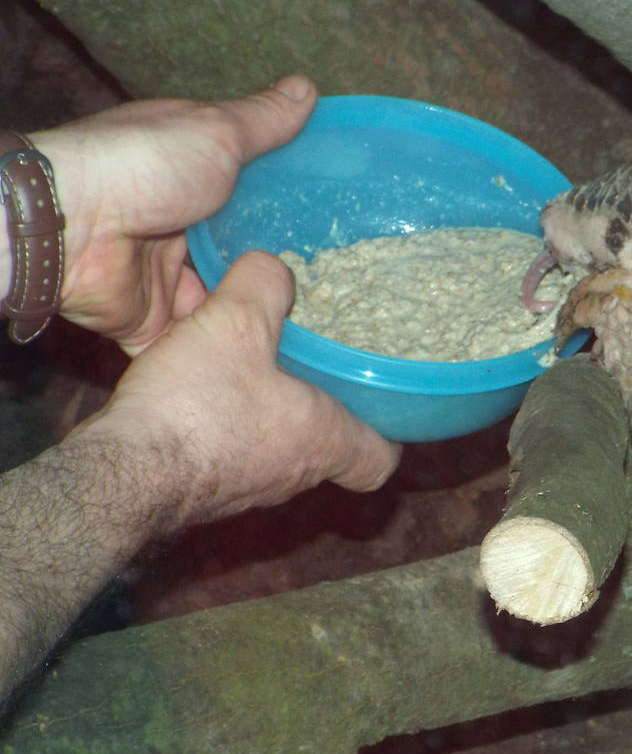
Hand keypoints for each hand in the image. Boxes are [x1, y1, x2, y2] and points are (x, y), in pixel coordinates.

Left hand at [32, 75, 316, 353]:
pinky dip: (225, 353)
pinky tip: (272, 362)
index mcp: (190, 176)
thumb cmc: (144, 165)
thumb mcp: (216, 131)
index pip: (251, 193)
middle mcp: (178, 227)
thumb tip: (307, 88)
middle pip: (242, 254)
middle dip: (281, 271)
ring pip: (226, 305)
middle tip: (340, 287)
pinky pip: (197, 344)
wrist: (73, 227)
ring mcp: (166, 278)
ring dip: (258, 315)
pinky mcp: (154, 322)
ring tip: (320, 331)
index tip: (340, 223)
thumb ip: (263, 120)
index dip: (289, 205)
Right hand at [68, 250, 399, 523]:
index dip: (388, 435)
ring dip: (266, 411)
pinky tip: (196, 387)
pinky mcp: (202, 488)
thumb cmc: (198, 407)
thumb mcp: (236, 324)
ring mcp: (247, 488)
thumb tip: (274, 265)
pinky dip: (221, 422)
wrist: (121, 475)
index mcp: (325, 440)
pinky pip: (227, 452)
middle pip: (327, 445)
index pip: (381, 460)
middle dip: (320, 405)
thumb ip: (264, 286)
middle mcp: (294, 474)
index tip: (380, 407)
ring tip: (248, 364)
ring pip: (275, 448)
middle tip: (308, 363)